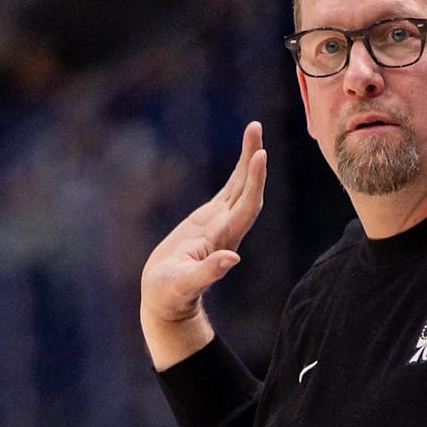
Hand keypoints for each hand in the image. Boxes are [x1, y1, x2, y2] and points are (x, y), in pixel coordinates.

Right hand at [140, 122, 265, 367]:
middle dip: (253, 158)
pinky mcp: (209, 220)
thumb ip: (208, 274)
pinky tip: (246, 154)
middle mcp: (228, 227)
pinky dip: (238, 171)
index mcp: (223, 239)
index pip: (246, 206)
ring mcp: (220, 222)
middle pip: (248, 189)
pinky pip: (228, 189)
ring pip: (240, 185)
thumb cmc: (171, 295)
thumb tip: (232, 260)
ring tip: (254, 128)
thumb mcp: (185, 285)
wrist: (166, 300)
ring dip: (248, 158)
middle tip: (256, 127)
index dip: (254, 182)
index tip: (260, 156)